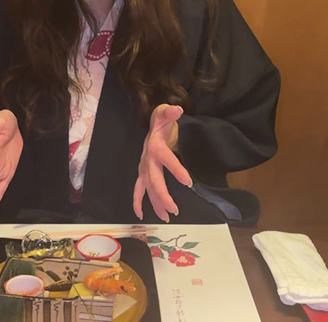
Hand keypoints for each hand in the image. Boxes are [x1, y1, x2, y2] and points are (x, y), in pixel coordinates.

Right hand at [133, 104, 192, 221]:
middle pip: (153, 180)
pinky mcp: (143, 174)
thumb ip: (170, 112)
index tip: (189, 182)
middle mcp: (147, 159)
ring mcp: (143, 168)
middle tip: (174, 209)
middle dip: (162, 195)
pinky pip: (138, 190)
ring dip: (155, 203)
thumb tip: (177, 110)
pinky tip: (140, 215)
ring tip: (167, 216)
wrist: (153, 127)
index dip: (176, 170)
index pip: (166, 159)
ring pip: (147, 188)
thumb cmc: (161, 121)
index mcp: (155, 146)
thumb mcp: (165, 113)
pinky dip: (137, 202)